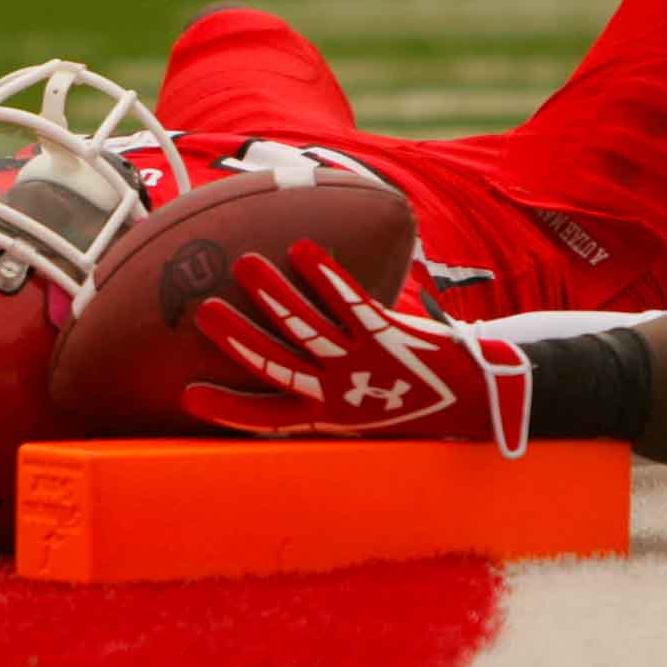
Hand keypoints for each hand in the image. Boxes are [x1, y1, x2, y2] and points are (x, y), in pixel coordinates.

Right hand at [180, 239, 532, 456]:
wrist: (478, 396)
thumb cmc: (413, 394)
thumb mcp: (363, 399)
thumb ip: (325, 377)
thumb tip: (285, 332)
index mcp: (327, 414)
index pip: (266, 416)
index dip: (227, 408)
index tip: (188, 394)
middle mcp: (339, 394)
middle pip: (277, 365)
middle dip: (237, 338)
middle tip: (203, 310)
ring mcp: (364, 365)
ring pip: (307, 330)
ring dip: (274, 296)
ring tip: (244, 264)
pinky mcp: (391, 337)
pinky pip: (352, 303)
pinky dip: (327, 277)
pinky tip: (303, 249)